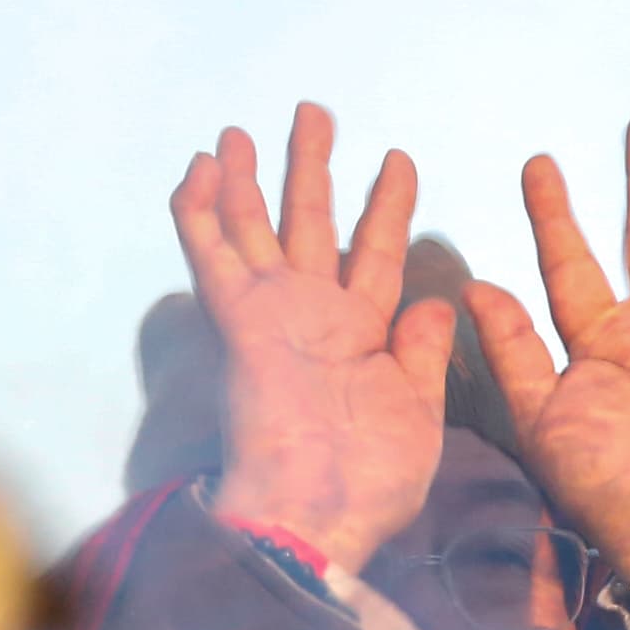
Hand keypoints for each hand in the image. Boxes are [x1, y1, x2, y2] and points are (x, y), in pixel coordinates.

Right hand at [168, 103, 456, 573]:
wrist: (319, 516)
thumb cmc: (372, 482)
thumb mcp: (419, 414)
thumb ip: (421, 355)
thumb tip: (432, 303)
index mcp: (362, 336)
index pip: (375, 253)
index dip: (386, 205)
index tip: (398, 157)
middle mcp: (313, 316)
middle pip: (310, 224)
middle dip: (310, 168)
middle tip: (313, 113)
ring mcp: (273, 317)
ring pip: (255, 229)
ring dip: (247, 178)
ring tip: (239, 130)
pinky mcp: (241, 324)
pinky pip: (215, 259)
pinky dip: (201, 214)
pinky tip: (197, 170)